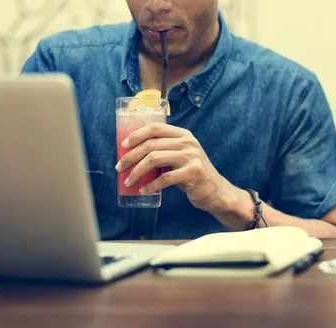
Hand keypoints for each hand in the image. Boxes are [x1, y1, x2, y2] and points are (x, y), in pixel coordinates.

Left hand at [115, 122, 233, 212]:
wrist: (216, 191)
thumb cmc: (192, 175)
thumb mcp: (181, 157)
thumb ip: (165, 151)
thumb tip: (133, 154)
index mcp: (184, 135)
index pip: (155, 128)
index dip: (136, 135)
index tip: (123, 146)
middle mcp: (188, 143)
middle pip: (151, 145)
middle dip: (131, 157)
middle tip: (120, 167)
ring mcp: (192, 157)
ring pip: (154, 159)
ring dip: (137, 172)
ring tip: (128, 181)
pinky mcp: (193, 173)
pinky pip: (164, 179)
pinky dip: (151, 186)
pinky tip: (143, 190)